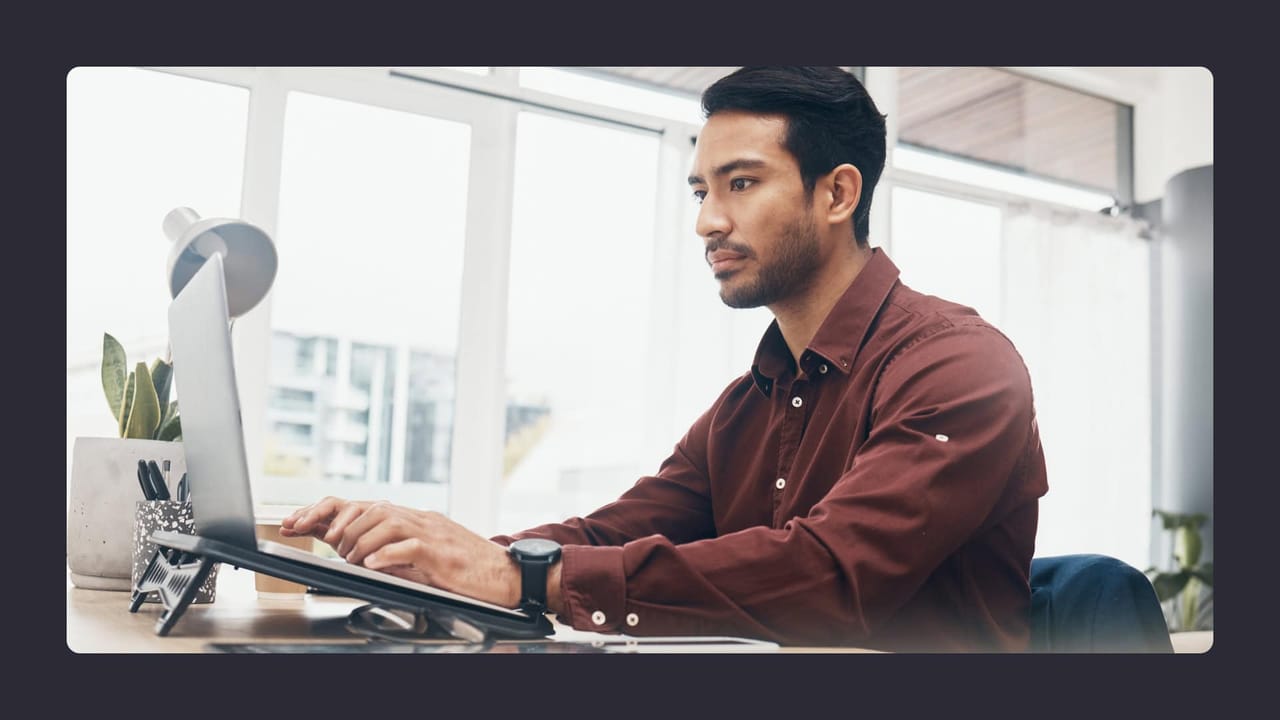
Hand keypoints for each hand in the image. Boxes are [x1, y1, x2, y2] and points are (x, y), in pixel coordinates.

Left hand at [287, 498, 522, 608]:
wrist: (506, 574)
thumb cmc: (466, 570)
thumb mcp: (423, 558)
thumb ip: (395, 552)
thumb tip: (360, 555)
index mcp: (413, 520)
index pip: (363, 506)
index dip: (327, 512)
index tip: (297, 522)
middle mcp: (420, 519)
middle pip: (371, 506)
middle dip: (340, 523)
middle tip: (326, 544)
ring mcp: (432, 532)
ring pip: (386, 520)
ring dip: (360, 539)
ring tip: (350, 558)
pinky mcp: (442, 551)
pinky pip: (410, 545)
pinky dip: (387, 552)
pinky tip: (373, 563)